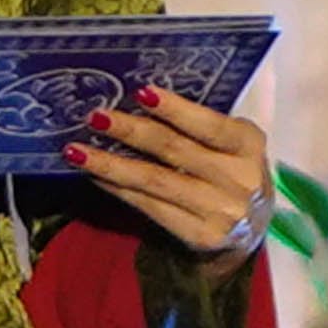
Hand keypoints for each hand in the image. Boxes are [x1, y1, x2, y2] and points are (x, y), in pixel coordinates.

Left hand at [68, 86, 272, 258]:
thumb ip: (198, 127)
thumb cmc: (232, 174)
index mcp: (248, 145)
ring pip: (155, 181)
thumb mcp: (231, 145)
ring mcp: (220, 211)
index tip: (140, 92)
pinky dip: (119, 189)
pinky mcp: (200, 235)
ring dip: (111, 164)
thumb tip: (138, 101)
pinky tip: (96, 176)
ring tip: (77, 151)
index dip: (175, 109)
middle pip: (175, 150)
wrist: (250, 233)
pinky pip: (150, 207)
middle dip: (130, 131)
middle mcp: (239, 179)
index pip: (209, 124)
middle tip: (95, 116)